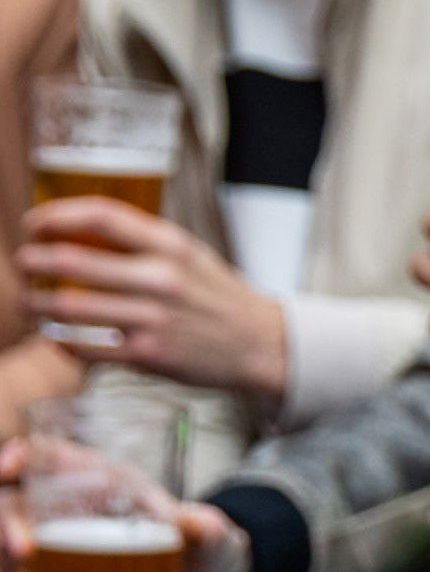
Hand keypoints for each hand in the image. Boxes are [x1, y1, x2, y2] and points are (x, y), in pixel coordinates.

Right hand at [0, 440, 250, 571]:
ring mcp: (59, 539)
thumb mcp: (207, 536)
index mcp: (103, 477)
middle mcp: (71, 504)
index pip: (51, 454)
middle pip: (21, 503)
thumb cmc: (198, 543)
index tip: (9, 467)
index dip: (24, 453)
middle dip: (11, 525)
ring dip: (14, 567)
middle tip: (24, 552)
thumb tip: (202, 527)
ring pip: (16, 543)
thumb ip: (206, 530)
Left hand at [18, 202, 289, 394]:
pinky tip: (57, 336)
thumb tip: (78, 230)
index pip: (102, 217)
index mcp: (171, 247)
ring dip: (37, 303)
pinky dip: (61, 341)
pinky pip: (85, 346)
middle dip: (33, 261)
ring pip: (69, 306)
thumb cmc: (217, 297)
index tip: (33, 223)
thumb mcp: (189, 256)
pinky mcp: (148, 355)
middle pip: (72, 261)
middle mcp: (162, 279)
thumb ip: (141, 242)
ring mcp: (154, 319)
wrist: (262, 345)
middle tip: (23, 263)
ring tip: (31, 302)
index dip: (56, 216)